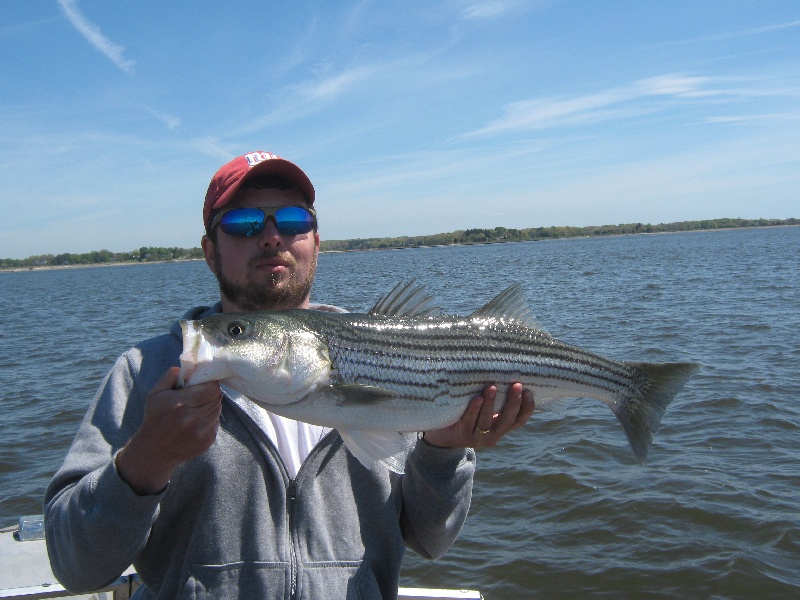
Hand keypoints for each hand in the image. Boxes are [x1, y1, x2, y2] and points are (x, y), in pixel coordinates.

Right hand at [116, 367, 221, 494]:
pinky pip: (216, 423)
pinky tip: (197, 421)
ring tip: (197, 408)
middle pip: (217, 398)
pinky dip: (210, 419)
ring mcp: (201, 432)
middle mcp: (191, 419)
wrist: (155, 450)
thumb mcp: (155, 394)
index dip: (210, 383)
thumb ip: (170, 377)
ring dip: (211, 406)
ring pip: (218, 410)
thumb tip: (189, 367)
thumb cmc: (155, 418)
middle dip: (211, 393)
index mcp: (179, 404)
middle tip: (201, 394)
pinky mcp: (207, 441)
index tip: (203, 384)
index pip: (211, 388)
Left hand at [422, 383, 534, 448]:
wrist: (441, 434)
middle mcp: (493, 434)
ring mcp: (478, 437)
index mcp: (501, 426)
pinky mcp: (462, 436)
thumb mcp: (482, 406)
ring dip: (491, 403)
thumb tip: (501, 365)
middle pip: (507, 420)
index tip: (529, 391)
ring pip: (487, 420)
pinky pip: (469, 421)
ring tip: (492, 387)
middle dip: (513, 402)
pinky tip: (477, 398)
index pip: (520, 419)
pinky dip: (474, 410)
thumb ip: (493, 395)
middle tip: (516, 385)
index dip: (527, 407)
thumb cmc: (465, 412)